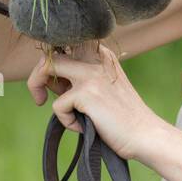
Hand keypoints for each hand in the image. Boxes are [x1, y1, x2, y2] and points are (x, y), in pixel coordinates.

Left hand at [26, 41, 159, 162]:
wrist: (145, 135)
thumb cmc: (122, 117)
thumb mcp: (101, 88)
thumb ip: (78, 78)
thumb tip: (46, 79)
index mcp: (101, 54)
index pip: (65, 45)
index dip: (52, 63)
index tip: (54, 84)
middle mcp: (96, 58)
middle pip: (52, 52)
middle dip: (38, 73)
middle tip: (41, 96)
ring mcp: (91, 74)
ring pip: (47, 67)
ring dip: (37, 87)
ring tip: (47, 104)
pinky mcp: (86, 93)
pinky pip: (57, 105)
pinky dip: (66, 121)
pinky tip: (83, 128)